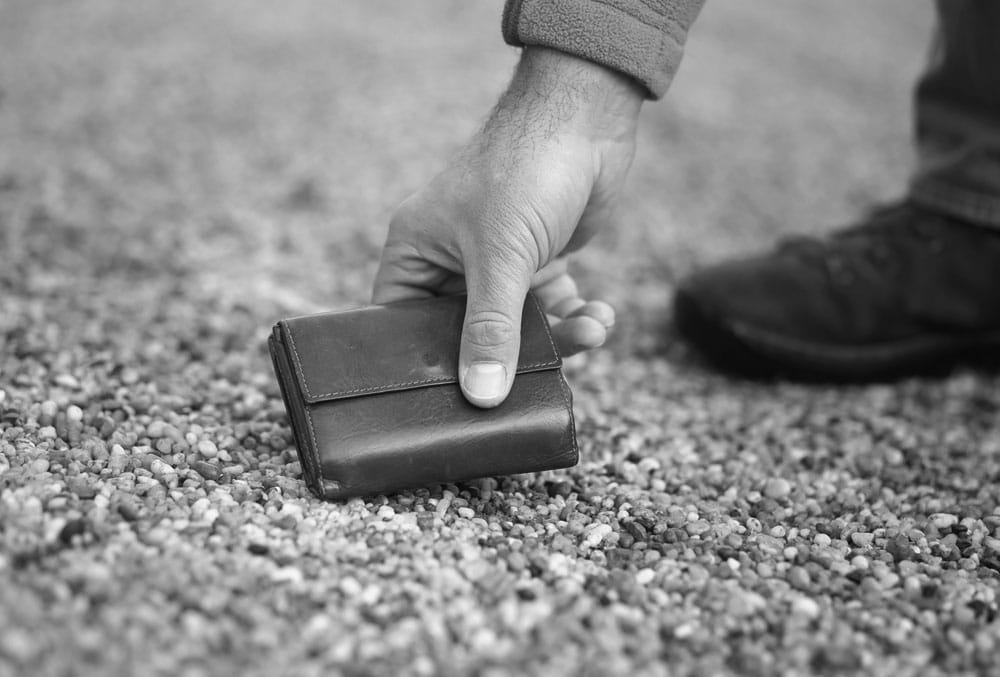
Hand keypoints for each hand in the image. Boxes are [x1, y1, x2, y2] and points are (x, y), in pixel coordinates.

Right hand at [373, 47, 642, 407]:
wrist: (587, 118)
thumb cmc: (525, 168)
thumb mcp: (502, 256)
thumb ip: (490, 330)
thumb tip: (481, 396)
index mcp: (416, 253)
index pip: (403, 327)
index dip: (426, 366)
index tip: (457, 402)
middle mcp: (450, 263)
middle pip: (467, 337)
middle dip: (511, 356)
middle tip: (541, 376)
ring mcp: (497, 265)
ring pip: (517, 329)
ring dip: (558, 337)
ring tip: (591, 332)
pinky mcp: (538, 263)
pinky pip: (551, 310)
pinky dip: (576, 317)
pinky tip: (600, 314)